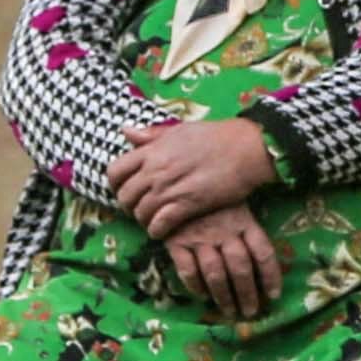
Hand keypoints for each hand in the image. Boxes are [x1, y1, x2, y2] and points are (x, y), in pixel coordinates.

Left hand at [104, 113, 277, 231]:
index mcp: (152, 150)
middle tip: (140, 210)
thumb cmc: (215, 136)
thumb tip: (125, 132)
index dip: (115, 186)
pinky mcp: (187, 204)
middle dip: (129, 207)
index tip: (124, 190)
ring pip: (141, 212)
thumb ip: (151, 135)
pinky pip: (160, 224)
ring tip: (153, 221)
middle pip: (125, 196)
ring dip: (144, 220)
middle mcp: (156, 169)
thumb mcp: (179, 129)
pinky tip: (163, 231)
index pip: (115, 171)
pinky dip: (157, 231)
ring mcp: (171, 187)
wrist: (245, 148)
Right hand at [161, 203, 280, 318]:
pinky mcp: (177, 242)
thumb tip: (262, 263)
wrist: (172, 184)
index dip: (271, 276)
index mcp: (244, 221)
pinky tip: (203, 296)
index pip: (263, 252)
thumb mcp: (236, 204)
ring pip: (216, 274)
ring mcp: (199, 237)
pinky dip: (196, 287)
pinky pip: (188, 270)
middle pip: (240, 268)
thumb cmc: (212, 199)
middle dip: (247, 294)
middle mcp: (224, 231)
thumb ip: (248, 229)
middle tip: (251, 312)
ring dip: (224, 297)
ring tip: (230, 312)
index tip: (274, 295)